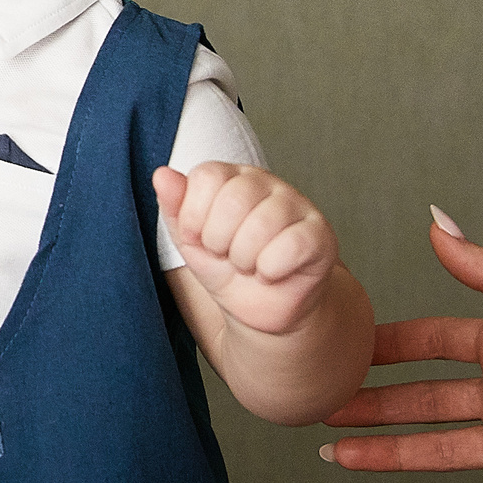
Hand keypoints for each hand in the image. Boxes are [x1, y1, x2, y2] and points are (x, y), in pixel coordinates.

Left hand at [155, 163, 339, 336]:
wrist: (261, 308)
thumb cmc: (225, 267)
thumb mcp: (189, 240)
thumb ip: (174, 206)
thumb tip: (162, 175)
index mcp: (231, 176)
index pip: (206, 176)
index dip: (195, 216)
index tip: (200, 237)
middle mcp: (266, 183)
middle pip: (233, 200)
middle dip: (219, 241)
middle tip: (228, 254)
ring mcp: (297, 205)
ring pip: (261, 225)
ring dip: (244, 259)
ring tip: (249, 264)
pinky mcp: (320, 234)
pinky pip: (290, 246)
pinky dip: (271, 269)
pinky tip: (271, 272)